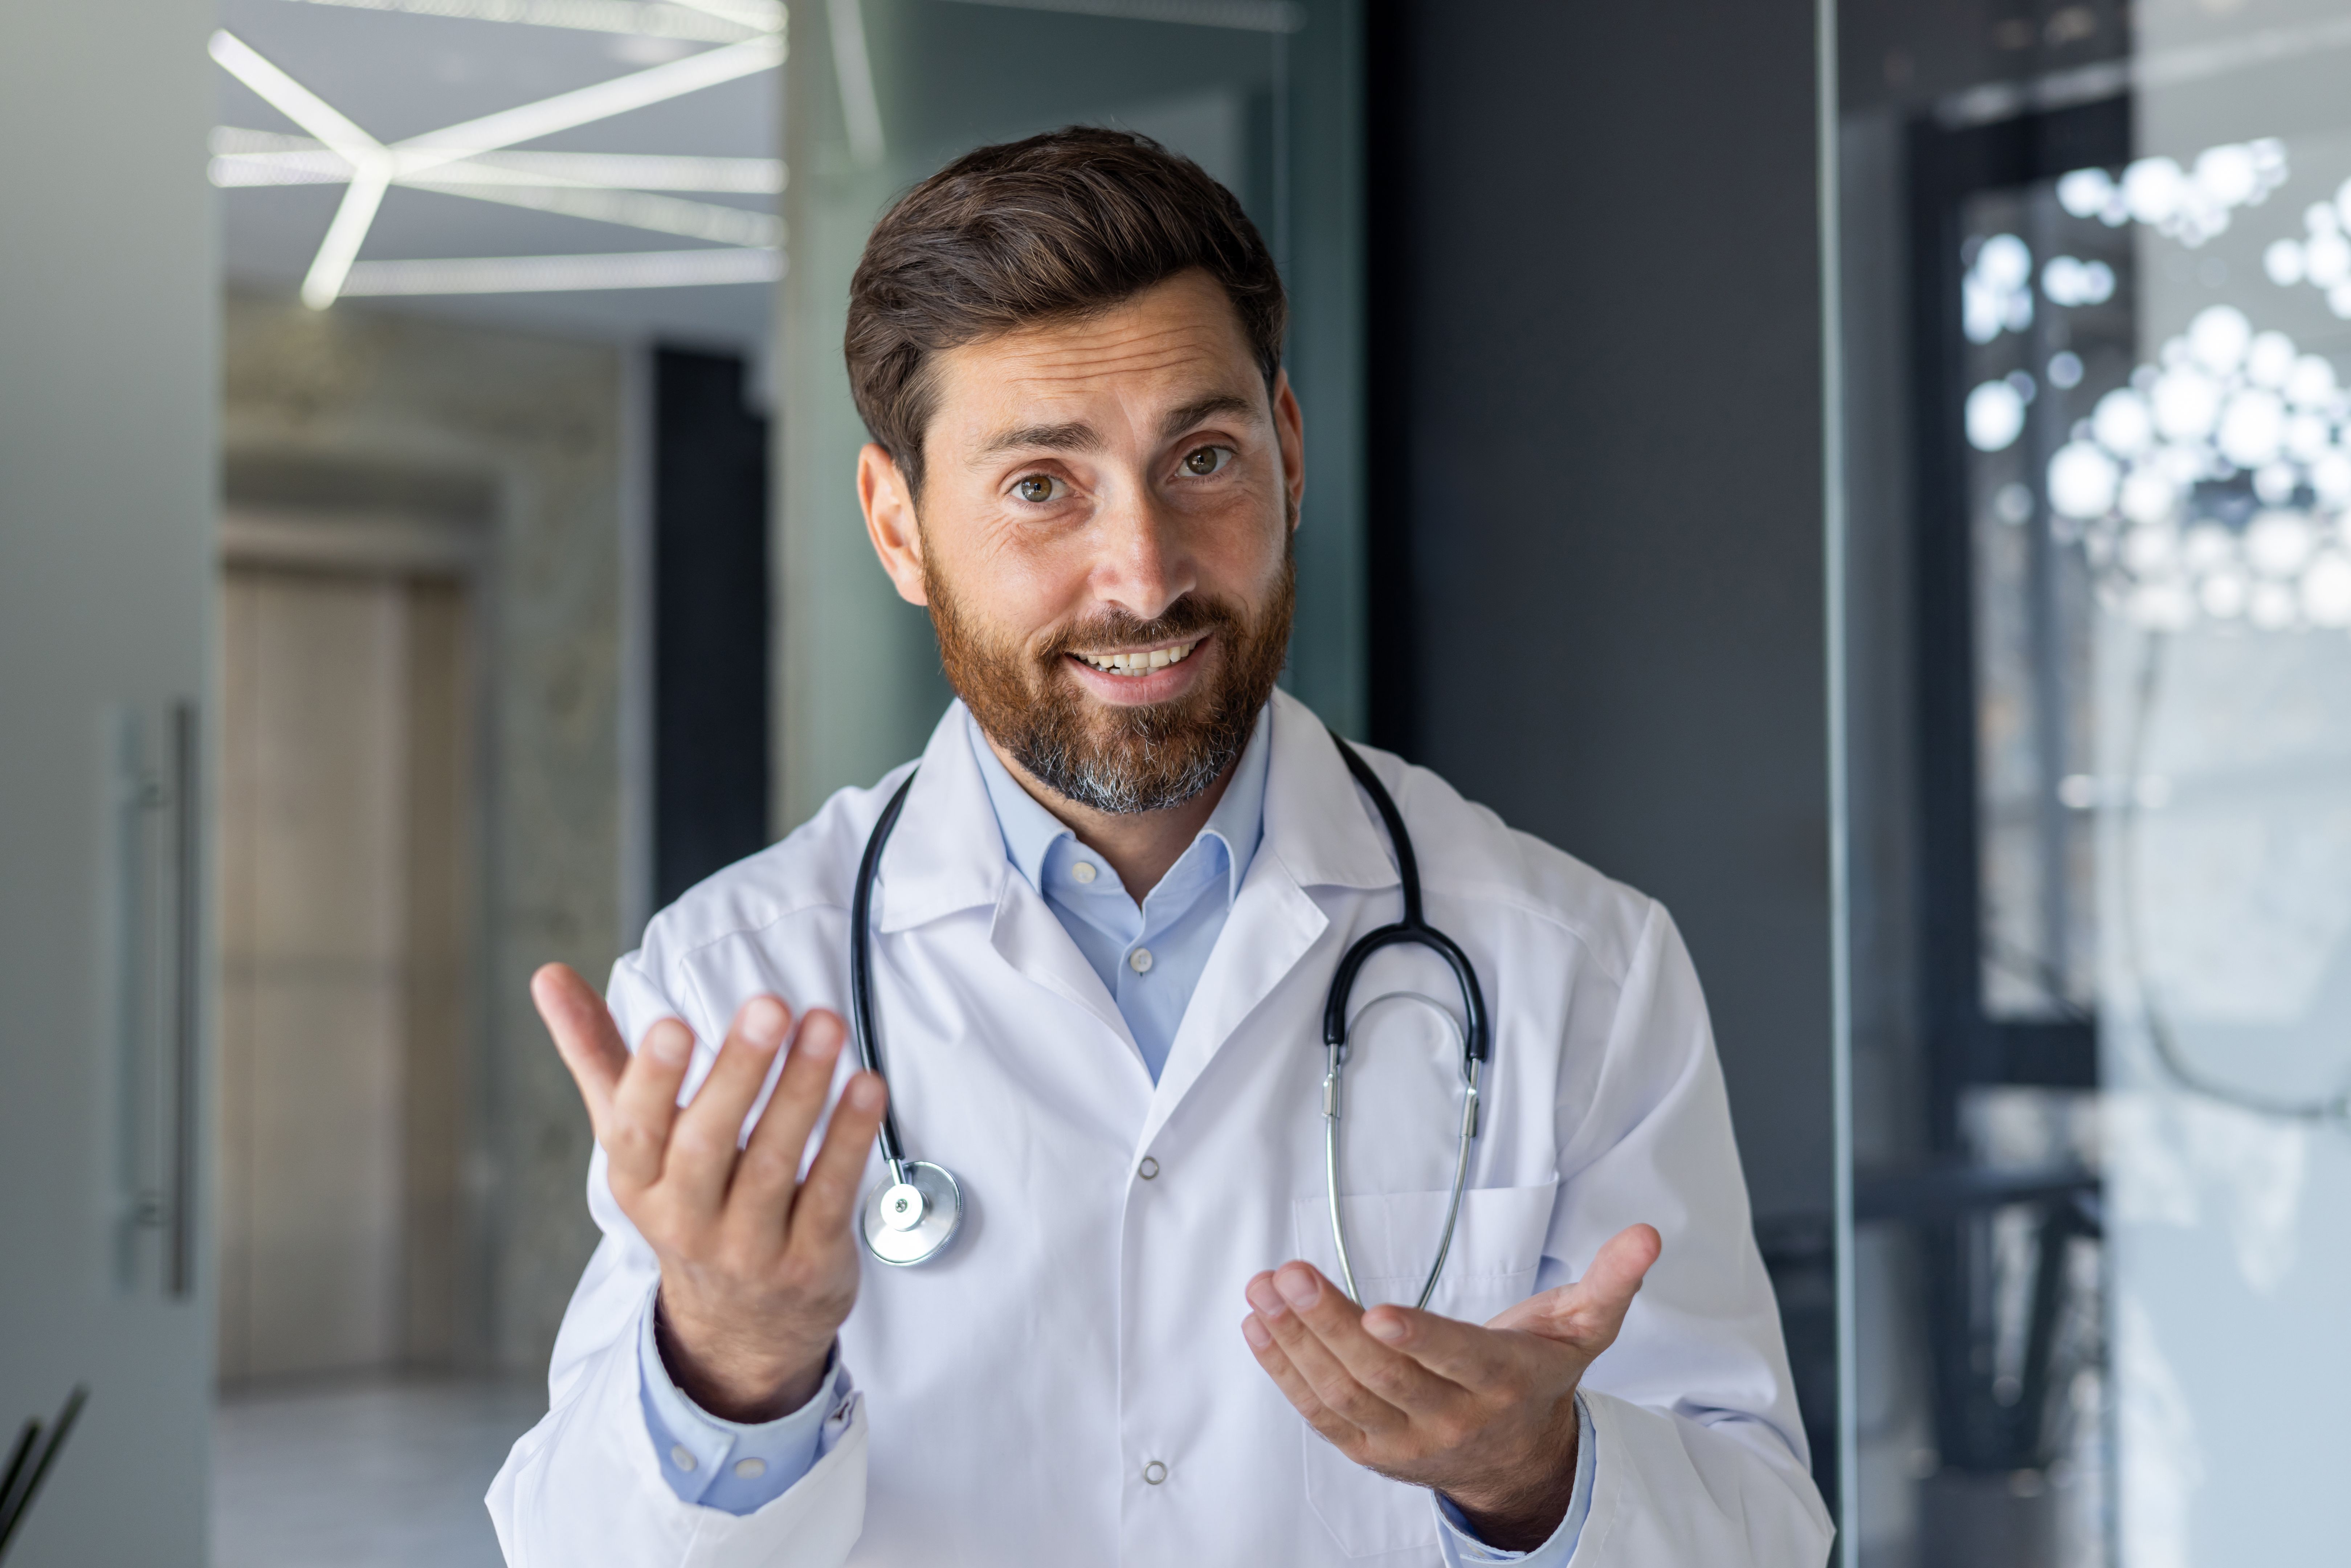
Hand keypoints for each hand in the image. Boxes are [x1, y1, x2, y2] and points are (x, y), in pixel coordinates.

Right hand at [532, 963, 888, 1422]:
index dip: (652, 1081)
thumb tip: (548, 974)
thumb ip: (598, 1054)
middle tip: (770, 1006)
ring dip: (803, 1089)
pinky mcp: (809, 1261)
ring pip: (776, 1165)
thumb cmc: (687, 1200)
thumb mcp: (635, 1139)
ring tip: (826, 1024)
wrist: (740, 1326)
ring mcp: (750, 1247)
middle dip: (739, 1073)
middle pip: (708, 1144)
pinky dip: (850, 1140)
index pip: (635, 1132)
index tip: (672, 1024)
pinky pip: (831, 1195)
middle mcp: (687, 1220)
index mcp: (639, 1183)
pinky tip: (867, 1085)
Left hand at [1241, 1224, 1661, 1551]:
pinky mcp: (1371, 1450)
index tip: (1375, 1310)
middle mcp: (1451, 1418)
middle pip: (1383, 1374)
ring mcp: (1406, 1441)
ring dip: (1297, 1343)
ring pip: (1343, 1394)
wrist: (1517, 1460)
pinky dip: (1285, 1373)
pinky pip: (1321, 1415)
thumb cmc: (1539, 1377)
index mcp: (1502, 1382)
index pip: (1455, 1361)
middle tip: (1290, 1275)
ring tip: (1264, 1291)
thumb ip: (1612, 1281)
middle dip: (1330, 1323)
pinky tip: (1260, 1329)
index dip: (1416, 1339)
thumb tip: (1648, 1235)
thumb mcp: (1586, 1329)